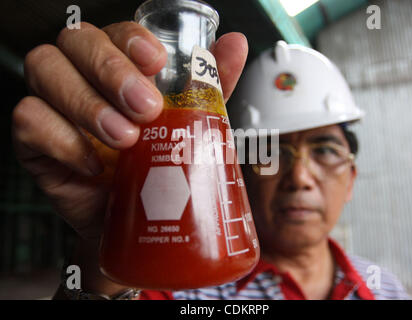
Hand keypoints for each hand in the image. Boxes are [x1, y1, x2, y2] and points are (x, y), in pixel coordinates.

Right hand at [12, 21, 247, 239]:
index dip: (131, 39)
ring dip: (88, 103)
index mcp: (118, 64)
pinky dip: (63, 139)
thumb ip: (208, 83)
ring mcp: (54, 103)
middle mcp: (82, 74)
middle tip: (146, 108)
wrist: (141, 217)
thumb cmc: (161, 165)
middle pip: (75, 41)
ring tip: (126, 139)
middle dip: (111, 70)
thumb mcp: (190, 123)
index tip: (157, 63)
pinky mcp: (34, 139)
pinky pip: (30, 120)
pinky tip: (95, 163)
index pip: (114, 30)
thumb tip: (235, 43)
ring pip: (45, 69)